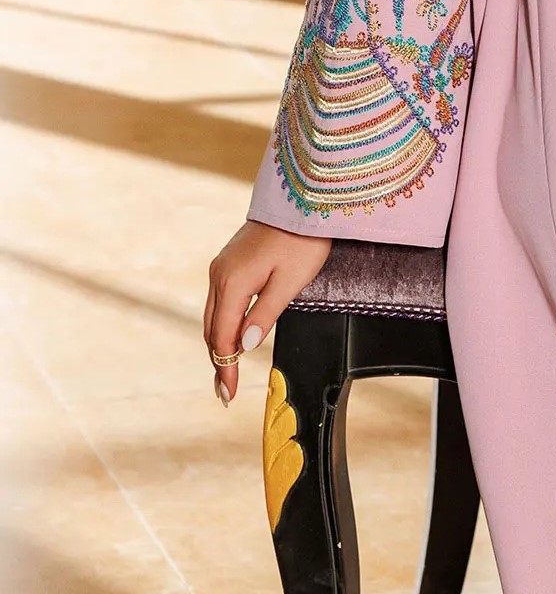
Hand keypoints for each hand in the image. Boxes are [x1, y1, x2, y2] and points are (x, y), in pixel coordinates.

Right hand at [203, 221, 330, 406]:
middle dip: (218, 361)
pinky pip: (220, 301)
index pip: (224, 337)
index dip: (225, 367)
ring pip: (214, 315)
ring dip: (219, 343)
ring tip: (225, 371)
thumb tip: (244, 346)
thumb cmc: (303, 239)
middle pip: (213, 329)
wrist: (300, 200)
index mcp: (233, 282)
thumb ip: (266, 314)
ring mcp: (221, 267)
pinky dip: (222, 324)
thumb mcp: (290, 281)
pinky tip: (231, 336)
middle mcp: (220, 275)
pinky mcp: (229, 262)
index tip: (228, 393)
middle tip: (224, 392)